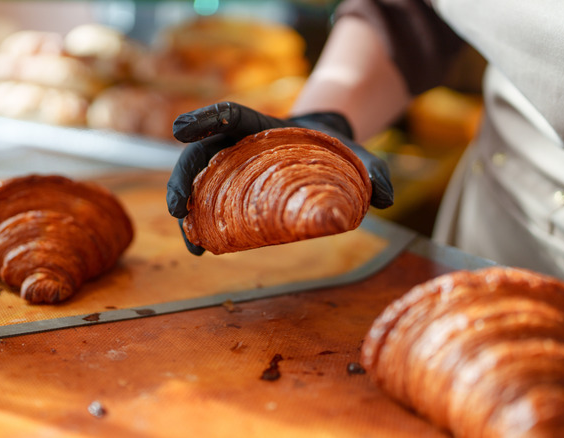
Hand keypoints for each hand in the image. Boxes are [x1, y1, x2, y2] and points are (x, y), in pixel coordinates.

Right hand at [166, 101, 393, 254]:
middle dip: (182, 178)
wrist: (324, 156)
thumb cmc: (334, 153)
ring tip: (190, 241)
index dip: (205, 118)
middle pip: (200, 153)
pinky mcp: (229, 188)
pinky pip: (205, 202)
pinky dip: (198, 224)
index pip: (230, 114)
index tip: (180, 130)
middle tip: (177, 210)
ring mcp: (229, 165)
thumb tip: (386, 198)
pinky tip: (200, 248)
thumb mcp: (356, 157)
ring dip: (184, 208)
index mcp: (262, 124)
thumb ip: (374, 170)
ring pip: (195, 181)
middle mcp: (237, 143)